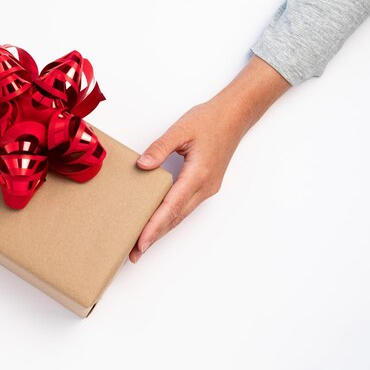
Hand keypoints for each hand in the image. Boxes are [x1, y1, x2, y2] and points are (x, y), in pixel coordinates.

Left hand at [129, 56, 290, 262]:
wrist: (235, 116)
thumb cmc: (210, 120)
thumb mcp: (181, 129)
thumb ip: (160, 147)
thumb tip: (142, 165)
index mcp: (198, 174)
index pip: (172, 206)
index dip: (155, 226)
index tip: (141, 242)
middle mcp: (204, 187)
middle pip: (175, 218)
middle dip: (154, 237)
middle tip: (134, 254)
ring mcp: (207, 188)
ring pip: (181, 215)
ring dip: (162, 230)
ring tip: (142, 244)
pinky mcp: (206, 186)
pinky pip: (185, 207)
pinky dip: (170, 217)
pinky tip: (158, 222)